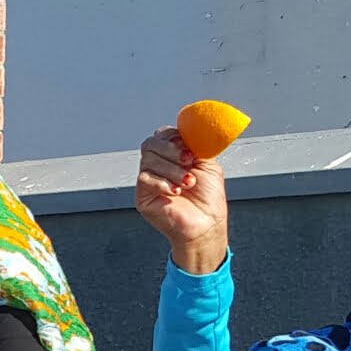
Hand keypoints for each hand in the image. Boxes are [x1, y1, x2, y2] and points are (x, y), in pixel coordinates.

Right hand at [136, 128, 229, 274]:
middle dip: (171, 151)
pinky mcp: (142, 195)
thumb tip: (192, 126)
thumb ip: (197, 143)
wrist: (206, 224)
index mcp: (173, 154)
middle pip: (151, 144)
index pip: (163, 135)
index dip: (174, 137)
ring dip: (172, 170)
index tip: (190, 149)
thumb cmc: (208, 198)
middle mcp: (158, 164)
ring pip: (148, 160)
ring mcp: (149, 180)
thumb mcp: (208, 162)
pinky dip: (162, 182)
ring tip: (188, 183)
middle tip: (188, 162)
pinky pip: (144, 178)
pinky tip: (176, 192)